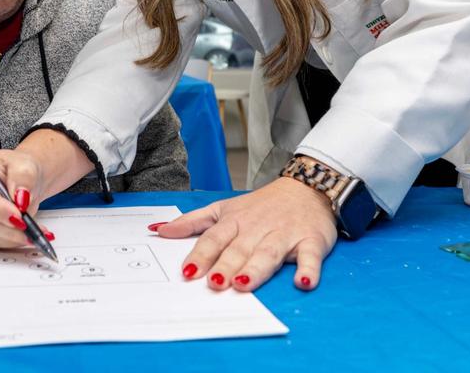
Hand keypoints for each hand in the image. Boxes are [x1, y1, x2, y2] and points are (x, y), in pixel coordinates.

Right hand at [0, 149, 48, 248]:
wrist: (22, 182)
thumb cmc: (18, 170)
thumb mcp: (25, 165)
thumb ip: (24, 177)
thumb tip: (21, 197)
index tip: (18, 216)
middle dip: (4, 225)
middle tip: (28, 227)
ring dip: (7, 236)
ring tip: (30, 233)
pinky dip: (4, 241)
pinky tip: (20, 236)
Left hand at [155, 177, 336, 291]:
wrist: (306, 188)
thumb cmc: (260, 206)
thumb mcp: (222, 208)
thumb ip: (192, 222)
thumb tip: (158, 231)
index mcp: (234, 221)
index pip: (214, 239)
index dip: (201, 255)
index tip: (187, 272)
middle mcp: (257, 229)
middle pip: (239, 249)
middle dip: (225, 266)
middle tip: (214, 283)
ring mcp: (284, 235)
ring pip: (268, 253)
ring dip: (256, 268)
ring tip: (244, 283)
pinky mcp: (311, 240)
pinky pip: (310, 256)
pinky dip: (309, 269)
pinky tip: (304, 281)